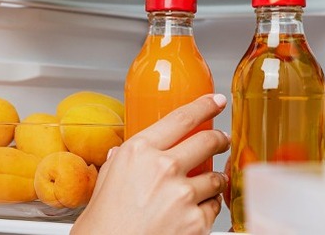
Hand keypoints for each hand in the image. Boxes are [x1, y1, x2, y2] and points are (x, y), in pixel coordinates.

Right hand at [71, 94, 229, 234]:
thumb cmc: (102, 226)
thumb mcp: (103, 183)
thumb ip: (118, 163)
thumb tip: (121, 154)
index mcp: (139, 152)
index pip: (181, 118)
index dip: (205, 106)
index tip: (217, 101)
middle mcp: (163, 168)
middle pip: (207, 141)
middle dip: (220, 139)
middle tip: (222, 140)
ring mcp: (183, 195)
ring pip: (215, 177)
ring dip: (214, 180)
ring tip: (205, 185)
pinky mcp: (196, 221)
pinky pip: (214, 207)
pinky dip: (209, 208)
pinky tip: (195, 212)